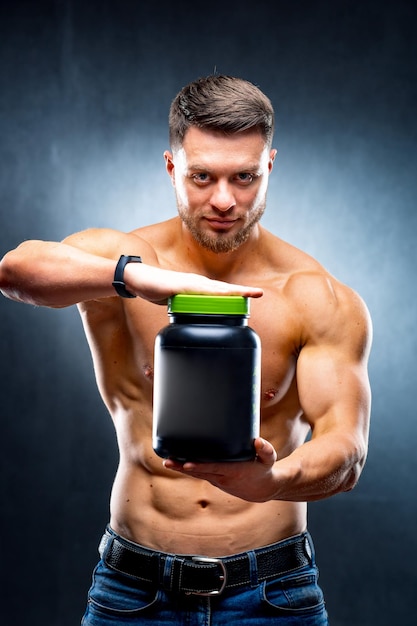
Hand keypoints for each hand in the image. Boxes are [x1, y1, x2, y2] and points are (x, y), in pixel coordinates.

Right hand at [124, 263, 263, 304]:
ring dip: (232, 291)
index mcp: (198, 287)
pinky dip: (212, 293)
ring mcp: (189, 283)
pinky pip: (199, 290)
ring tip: (249, 293)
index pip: (221, 292)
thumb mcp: (175, 302)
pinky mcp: (180, 285)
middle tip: (259, 293)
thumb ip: (185, 308)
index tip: (253, 296)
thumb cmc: (156, 289)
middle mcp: (197, 283)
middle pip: (223, 289)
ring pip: (215, 288)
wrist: (138, 279)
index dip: (237, 294)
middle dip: (242, 292)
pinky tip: (222, 294)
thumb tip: (192, 319)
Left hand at [163, 438, 277, 501]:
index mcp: (233, 472)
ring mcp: (217, 480)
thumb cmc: (264, 470)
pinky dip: (189, 470)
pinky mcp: (215, 480)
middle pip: (200, 472)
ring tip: (166, 462)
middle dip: (183, 467)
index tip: (186, 464)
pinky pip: (200, 474)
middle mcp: (222, 478)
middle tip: (167, 462)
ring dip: (181, 469)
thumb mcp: (268, 460)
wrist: (262, 489)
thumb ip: (265, 450)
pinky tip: (177, 463)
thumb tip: (257, 441)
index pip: (213, 469)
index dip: (200, 466)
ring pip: (197, 474)